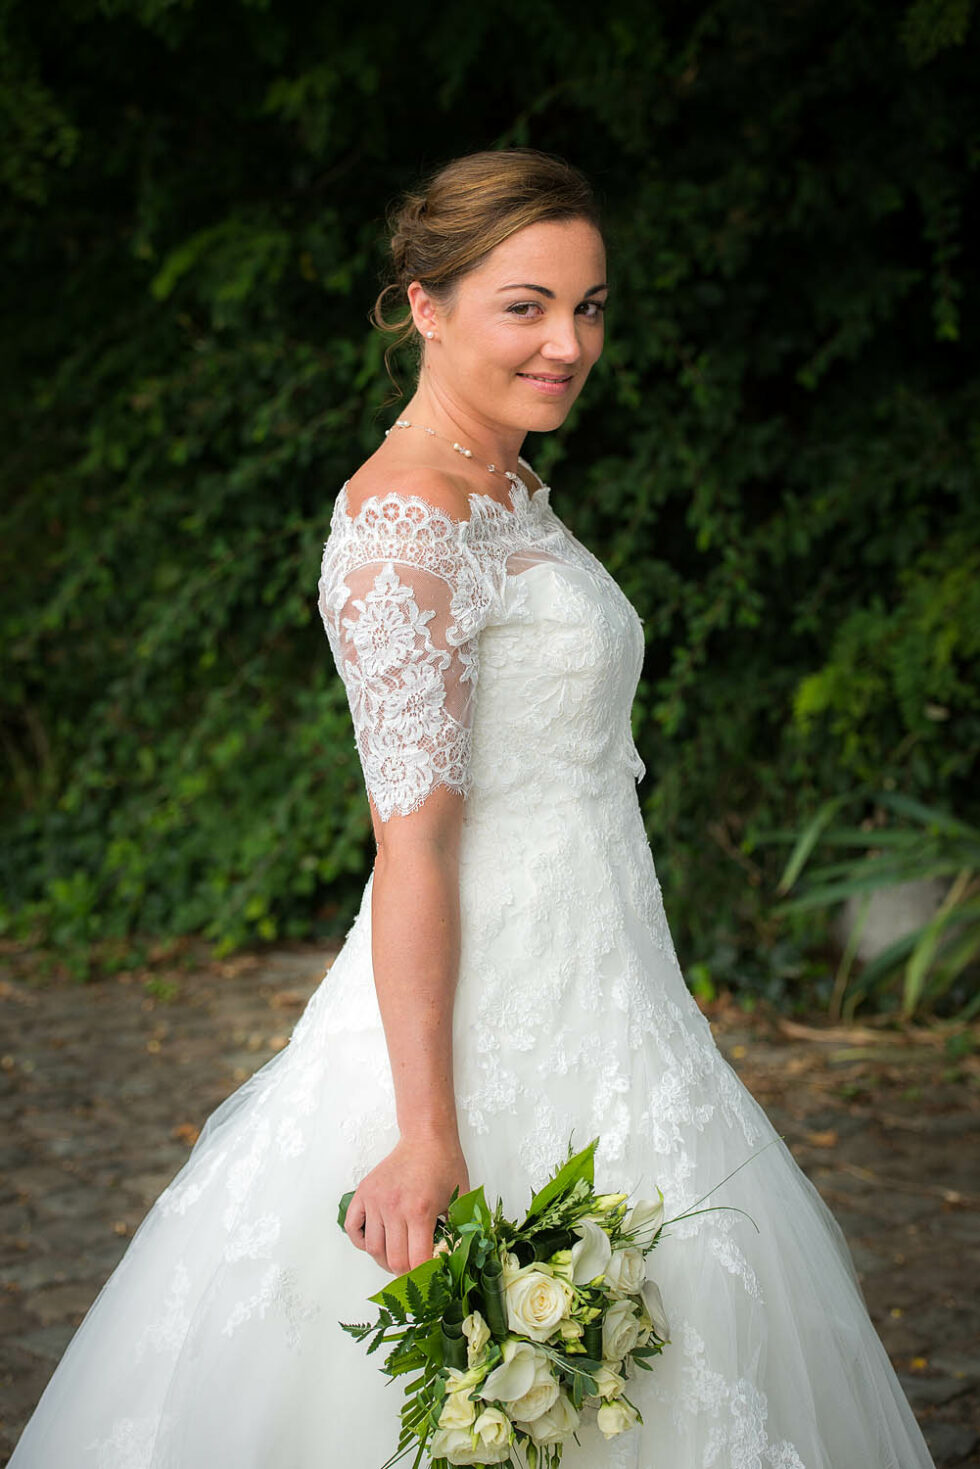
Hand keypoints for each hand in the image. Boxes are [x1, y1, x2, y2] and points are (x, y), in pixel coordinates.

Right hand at [344, 1133, 469, 1275]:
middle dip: (405, 1273)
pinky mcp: (363, 1193)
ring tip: (397, 1258)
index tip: (429, 1277)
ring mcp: (375, 1200)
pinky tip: (375, 1242)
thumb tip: (458, 1259)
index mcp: (420, 1210)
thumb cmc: (445, 1165)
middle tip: (414, 1272)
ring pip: (372, 1248)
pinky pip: (352, 1228)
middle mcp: (394, 1207)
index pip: (416, 1260)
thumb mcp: (461, 1197)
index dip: (423, 1275)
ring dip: (384, 1261)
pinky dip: (361, 1241)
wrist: (426, 1137)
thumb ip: (461, 1229)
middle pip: (393, 1259)